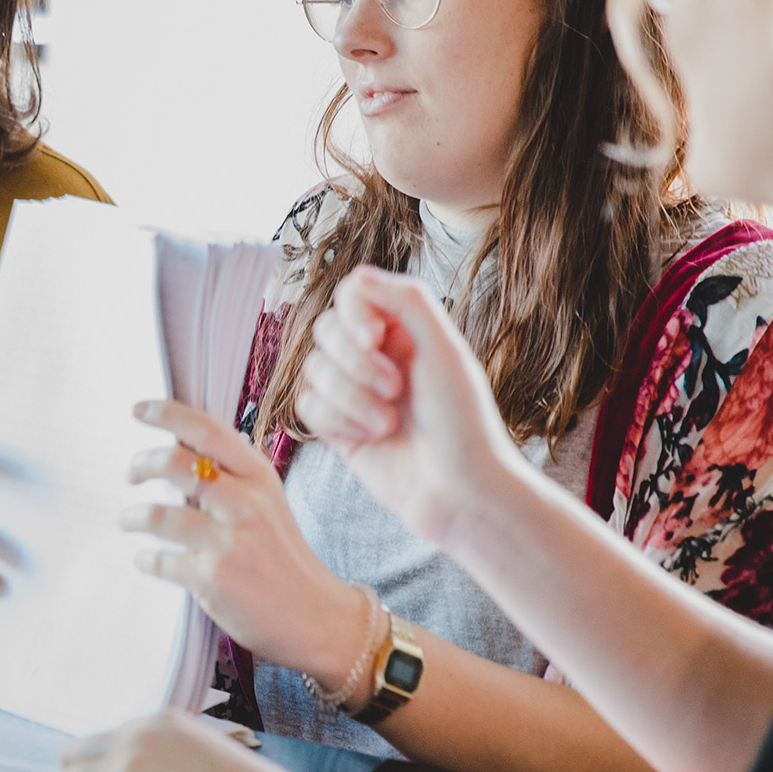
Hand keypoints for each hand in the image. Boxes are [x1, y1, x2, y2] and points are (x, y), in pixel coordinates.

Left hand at [121, 399, 366, 687]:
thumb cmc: (282, 554)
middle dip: (141, 464)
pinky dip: (145, 559)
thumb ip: (230, 475)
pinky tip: (146, 559)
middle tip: (131, 474)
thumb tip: (177, 446)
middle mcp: (247, 503)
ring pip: (159, 515)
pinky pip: (160, 561)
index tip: (139, 410)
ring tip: (126, 520)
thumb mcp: (267, 501)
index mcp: (260, 476)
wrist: (316, 615)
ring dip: (132, 516)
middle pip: (175, 464)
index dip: (166, 413)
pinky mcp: (214, 580)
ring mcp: (231, 542)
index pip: (207, 429)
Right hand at [296, 267, 522, 547]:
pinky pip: (308, 406)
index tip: (376, 338)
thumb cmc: (464, 423)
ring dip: (350, 397)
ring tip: (388, 422)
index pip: (352, 294)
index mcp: (405, 331)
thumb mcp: (445, 351)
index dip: (354, 313)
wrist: (461, 494)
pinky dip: (336, 421)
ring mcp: (354, 394)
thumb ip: (406, 301)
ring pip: (314, 369)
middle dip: (355, 362)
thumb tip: (358, 276)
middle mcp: (377, 357)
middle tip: (396, 390)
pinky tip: (371, 438)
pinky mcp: (339, 430)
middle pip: (326, 330)